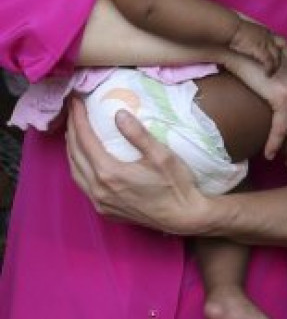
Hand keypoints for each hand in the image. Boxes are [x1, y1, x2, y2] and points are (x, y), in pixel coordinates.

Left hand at [66, 98, 212, 233]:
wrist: (184, 218)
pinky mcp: (106, 211)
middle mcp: (98, 189)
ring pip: (75, 172)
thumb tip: (118, 114)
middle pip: (75, 155)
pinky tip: (85, 159)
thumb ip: (137, 134)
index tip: (75, 100)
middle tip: (73, 111)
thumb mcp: (161, 155)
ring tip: (75, 132)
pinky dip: (79, 167)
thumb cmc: (176, 185)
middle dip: (72, 130)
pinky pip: (83, 185)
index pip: (85, 140)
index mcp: (109, 173)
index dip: (78, 118)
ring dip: (72, 150)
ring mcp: (100, 203)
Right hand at [229, 17, 286, 73]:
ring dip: (275, 66)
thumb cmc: (233, 30)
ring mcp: (265, 42)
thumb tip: (247, 44)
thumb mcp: (246, 32)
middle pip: (285, 44)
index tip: (285, 54)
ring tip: (271, 73)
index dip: (284, 46)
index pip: (279, 38)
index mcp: (264, 31)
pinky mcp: (261, 49)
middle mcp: (268, 36)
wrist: (230, 28)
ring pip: (277, 56)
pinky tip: (267, 74)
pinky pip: (269, 62)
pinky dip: (270, 69)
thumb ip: (250, 37)